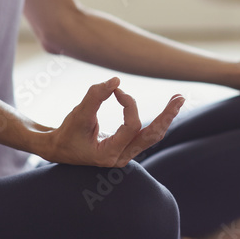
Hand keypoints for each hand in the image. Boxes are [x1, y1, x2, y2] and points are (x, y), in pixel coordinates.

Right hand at [39, 77, 183, 166]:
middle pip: (152, 136)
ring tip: (178, 100)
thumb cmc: (67, 132)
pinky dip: (157, 120)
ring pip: (153, 136)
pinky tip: (167, 109)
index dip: (129, 104)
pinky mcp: (128, 148)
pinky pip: (147, 134)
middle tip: (180, 97)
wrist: (59, 149)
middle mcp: (121, 158)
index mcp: (108, 155)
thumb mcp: (78, 114)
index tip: (116, 90)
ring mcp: (126, 154)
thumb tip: (116, 80)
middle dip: (167, 115)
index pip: (132, 126)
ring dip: (166, 117)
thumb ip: (95, 97)